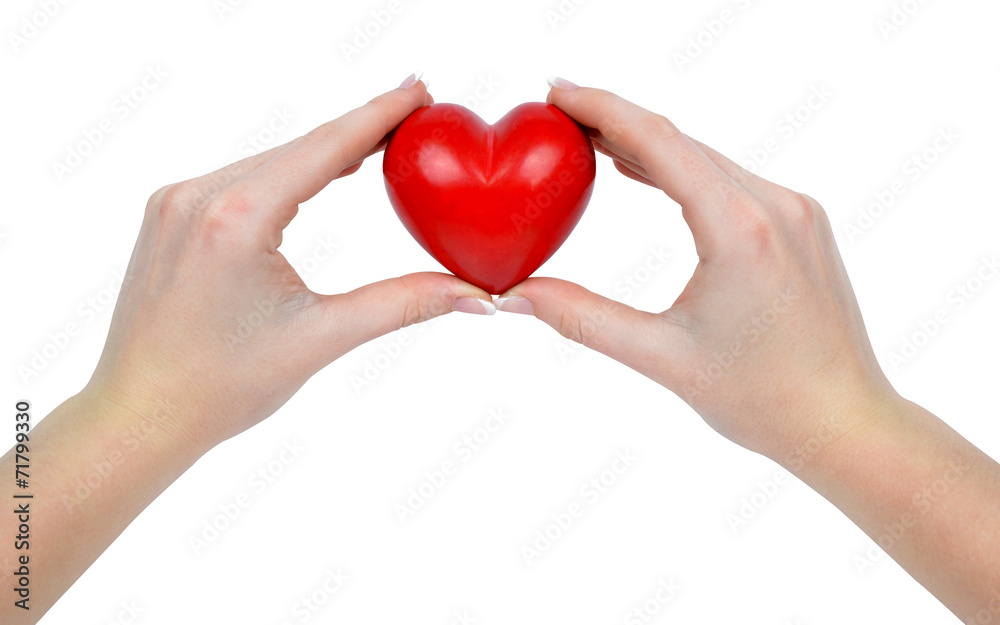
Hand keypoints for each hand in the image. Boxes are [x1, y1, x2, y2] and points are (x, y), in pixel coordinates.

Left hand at [83, 75, 494, 451]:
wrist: (141, 415)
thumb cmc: (222, 386)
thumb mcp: (322, 339)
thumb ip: (402, 305)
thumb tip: (472, 296)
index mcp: (235, 219)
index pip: (325, 148)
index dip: (379, 115)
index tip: (419, 90)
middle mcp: (197, 196)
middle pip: (299, 146)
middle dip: (359, 129)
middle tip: (414, 111)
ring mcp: (175, 201)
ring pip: (268, 159)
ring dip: (321, 150)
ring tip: (376, 142)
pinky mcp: (167, 214)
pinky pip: (237, 176)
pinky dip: (282, 170)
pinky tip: (312, 172)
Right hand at [498, 81, 890, 461]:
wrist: (845, 423)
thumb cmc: (763, 399)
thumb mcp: (661, 358)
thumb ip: (582, 319)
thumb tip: (516, 296)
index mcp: (740, 230)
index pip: (660, 142)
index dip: (602, 109)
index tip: (557, 93)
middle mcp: (775, 205)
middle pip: (681, 141)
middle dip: (617, 121)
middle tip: (559, 115)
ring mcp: (796, 210)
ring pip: (708, 157)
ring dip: (650, 144)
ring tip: (591, 139)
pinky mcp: (803, 223)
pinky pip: (733, 177)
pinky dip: (685, 168)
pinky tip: (648, 170)